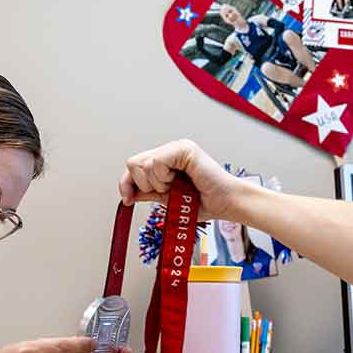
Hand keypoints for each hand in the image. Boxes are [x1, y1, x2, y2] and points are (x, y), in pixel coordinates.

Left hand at [119, 140, 252, 220]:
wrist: (225, 204)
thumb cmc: (204, 202)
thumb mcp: (168, 200)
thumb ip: (149, 193)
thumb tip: (129, 193)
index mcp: (166, 160)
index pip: (134, 167)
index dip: (127, 184)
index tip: (128, 200)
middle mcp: (170, 151)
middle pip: (134, 163)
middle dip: (144, 185)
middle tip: (166, 192)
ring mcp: (177, 148)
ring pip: (144, 163)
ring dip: (159, 184)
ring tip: (178, 187)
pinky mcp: (184, 149)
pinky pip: (157, 162)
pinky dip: (164, 177)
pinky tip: (180, 181)